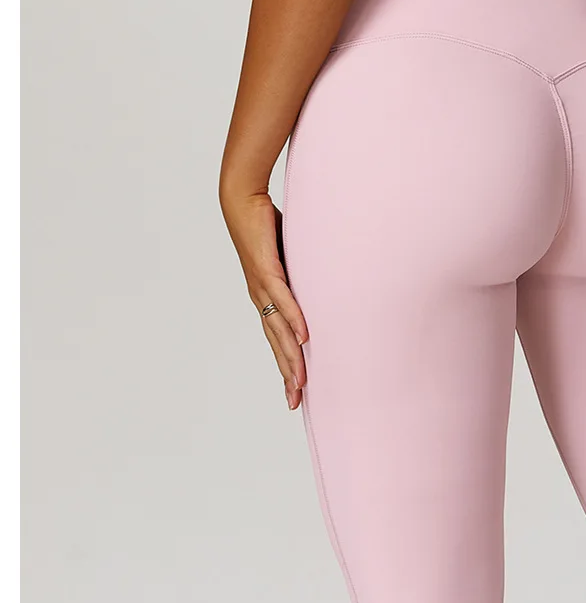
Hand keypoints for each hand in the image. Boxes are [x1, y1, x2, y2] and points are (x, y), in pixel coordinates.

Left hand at [221, 188, 308, 409]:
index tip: (295, 393)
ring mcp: (262, 287)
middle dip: (287, 373)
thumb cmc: (265, 226)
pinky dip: (293, 319)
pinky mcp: (267, 270)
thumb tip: (325, 282)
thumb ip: (303, 275)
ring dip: (291, 356)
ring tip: (301, 379)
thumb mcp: (290, 258)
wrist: (242, 201)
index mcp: (266, 299)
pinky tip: (304, 337)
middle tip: (296, 400)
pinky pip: (283, 300)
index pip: (277, 340)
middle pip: (277, 344)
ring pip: (279, 329)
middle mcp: (261, 298)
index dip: (286, 367)